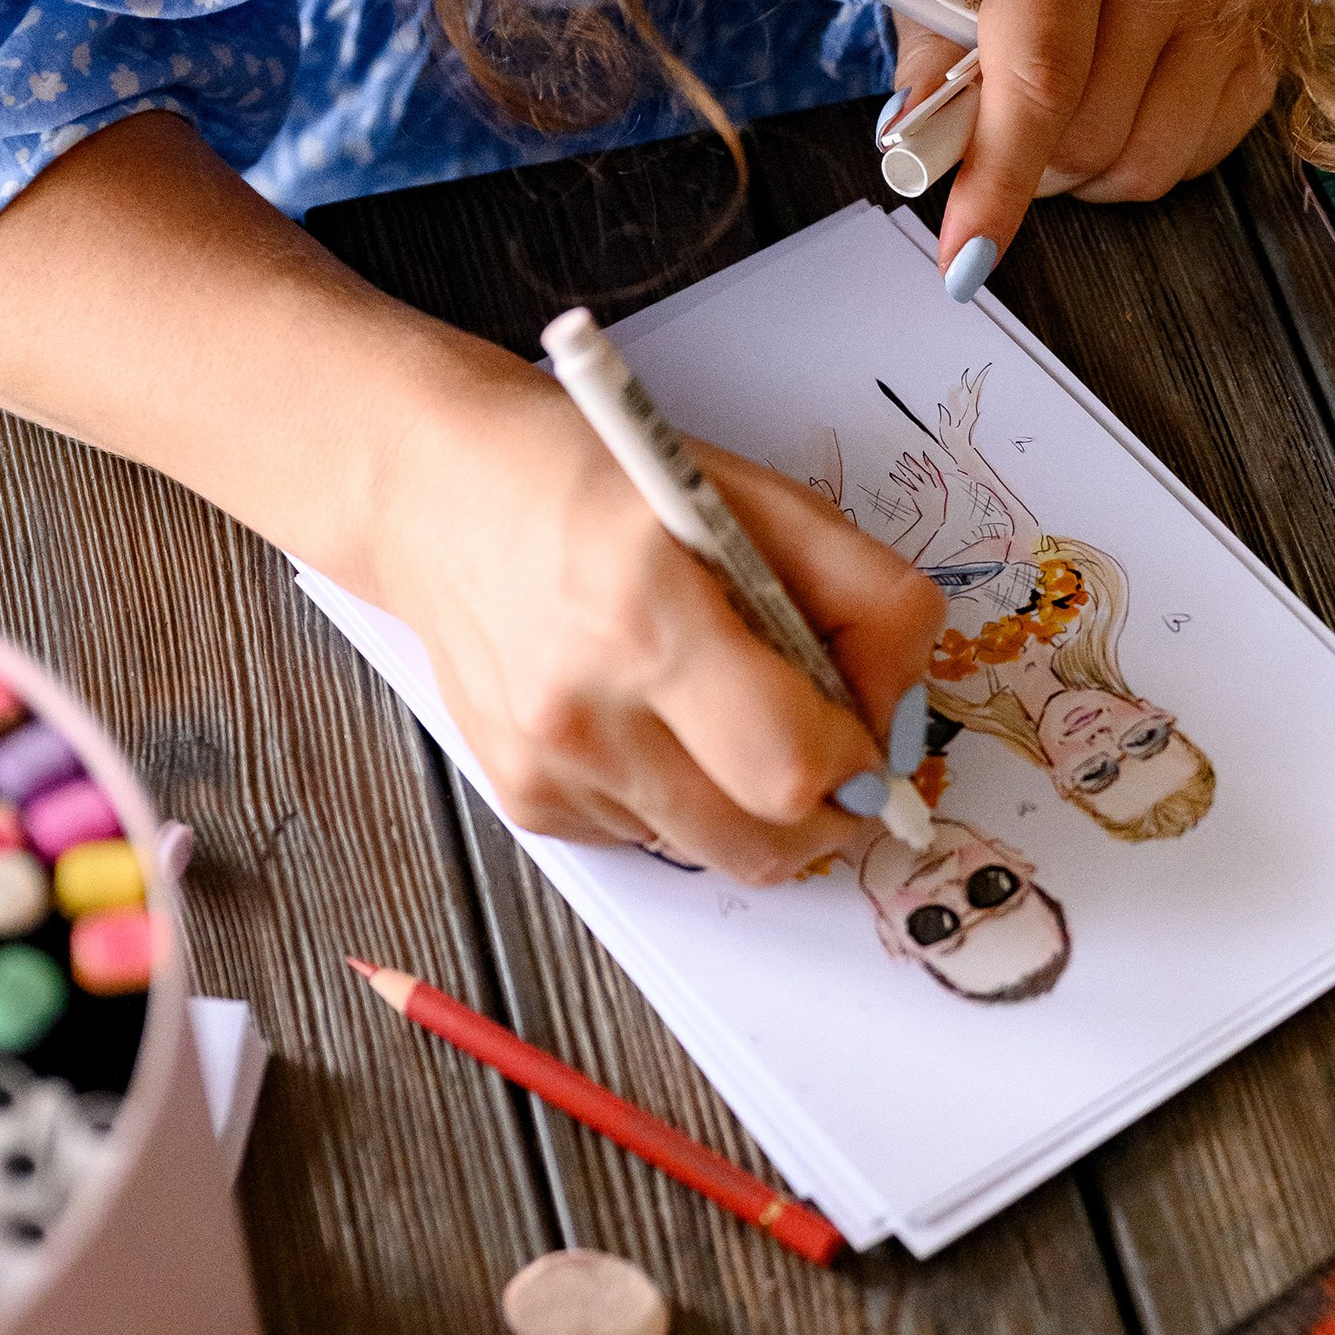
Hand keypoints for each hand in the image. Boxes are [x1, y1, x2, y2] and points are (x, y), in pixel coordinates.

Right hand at [367, 360, 944, 882]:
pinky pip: (650, 839)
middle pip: (762, 844)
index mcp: (647, 613)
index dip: (857, 764)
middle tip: (830, 752)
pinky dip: (679, 796)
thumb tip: (899, 713)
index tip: (866, 734)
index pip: (790, 766)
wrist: (435, 493)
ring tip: (722, 709)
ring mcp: (547, 767)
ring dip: (747, 804)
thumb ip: (865, 600)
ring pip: (713, 851)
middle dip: (823, 813)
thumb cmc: (596, 483)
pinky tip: (648, 714)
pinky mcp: (525, 800)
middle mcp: (584, 708)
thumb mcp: (757, 501)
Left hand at [887, 0, 1280, 284]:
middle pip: (1085, 141)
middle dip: (1029, 168)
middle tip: (1008, 137)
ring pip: (1143, 167)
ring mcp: (1232, 5)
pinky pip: (1196, 162)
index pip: (1040, 79)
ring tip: (1068, 116)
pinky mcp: (1266, 48)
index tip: (968, 250)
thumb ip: (932, 45)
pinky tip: (1128, 104)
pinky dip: (1145, 158)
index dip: (999, 177)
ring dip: (1087, 175)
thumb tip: (916, 138)